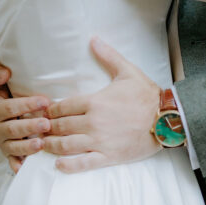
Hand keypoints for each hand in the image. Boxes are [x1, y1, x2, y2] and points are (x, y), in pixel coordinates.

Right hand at [0, 63, 51, 173]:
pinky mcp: (7, 152)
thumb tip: (5, 72)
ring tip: (41, 144)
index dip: (27, 104)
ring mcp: (2, 142)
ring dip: (27, 147)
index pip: (10, 108)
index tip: (44, 100)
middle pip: (13, 129)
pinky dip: (18, 165)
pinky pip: (12, 161)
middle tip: (47, 123)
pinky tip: (26, 168)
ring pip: (14, 147)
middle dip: (30, 126)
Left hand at [44, 37, 161, 172]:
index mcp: (95, 101)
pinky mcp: (108, 157)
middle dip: (47, 127)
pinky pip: (83, 164)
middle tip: (38, 128)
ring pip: (67, 145)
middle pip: (61, 126)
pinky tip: (58, 164)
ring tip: (43, 145)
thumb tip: (93, 39)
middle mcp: (94, 123)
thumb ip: (108, 56)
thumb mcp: (128, 71)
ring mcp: (100, 141)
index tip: (44, 111)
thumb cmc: (147, 95)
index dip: (50, 109)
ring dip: (51, 146)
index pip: (63, 106)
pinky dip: (68, 166)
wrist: (167, 119)